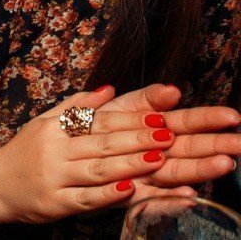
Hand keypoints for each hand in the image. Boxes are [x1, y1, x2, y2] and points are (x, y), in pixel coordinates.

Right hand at [0, 89, 172, 223]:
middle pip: (101, 144)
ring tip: (159, 159)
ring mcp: (54, 178)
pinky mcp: (55, 203)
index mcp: (53, 129)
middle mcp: (53, 151)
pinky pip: (85, 199)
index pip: (97, 122)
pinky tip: (129, 189)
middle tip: (168, 135)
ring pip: (97, 170)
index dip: (128, 120)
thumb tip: (109, 88)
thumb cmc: (23, 153)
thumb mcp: (43, 123)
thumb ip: (76, 106)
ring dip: (130, 164)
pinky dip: (108, 194)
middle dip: (137, 139)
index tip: (157, 117)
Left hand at [92, 84, 240, 201]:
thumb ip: (147, 98)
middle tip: (239, 144)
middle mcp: (156, 152)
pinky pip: (152, 198)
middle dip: (216, 145)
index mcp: (154, 128)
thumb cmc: (95, 127)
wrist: (65, 153)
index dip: (208, 119)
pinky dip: (169, 198)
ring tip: (223, 163)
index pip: (186, 121)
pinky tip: (188, 196)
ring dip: (200, 168)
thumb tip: (172, 90)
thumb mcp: (120, 107)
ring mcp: (146, 174)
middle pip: (189, 147)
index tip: (231, 116)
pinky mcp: (132, 195)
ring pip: (177, 171)